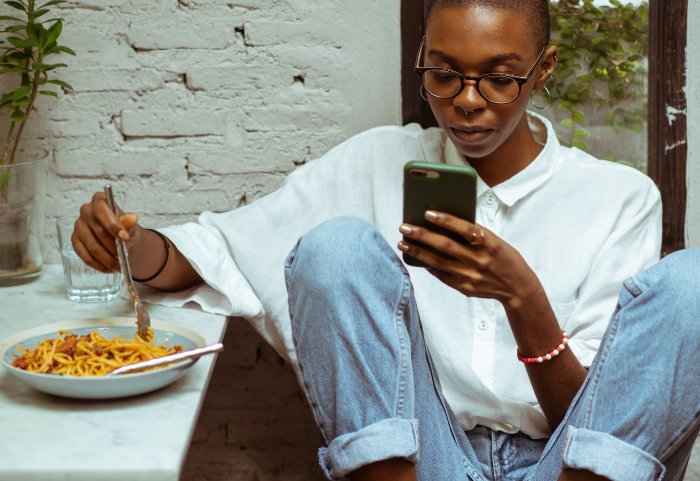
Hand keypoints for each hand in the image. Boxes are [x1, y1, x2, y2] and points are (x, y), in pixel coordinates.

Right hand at [72, 192, 142, 273]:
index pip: (102, 211)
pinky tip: (109, 268)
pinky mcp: (75, 241)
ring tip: (119, 266)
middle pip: (98, 231)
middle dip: (113, 246)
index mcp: (99, 200)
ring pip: (92, 246)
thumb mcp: (131, 226)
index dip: (113, 225)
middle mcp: (86, 211)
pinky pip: (85, 256)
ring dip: (107, 259)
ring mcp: (78, 226)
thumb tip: (132, 218)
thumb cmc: (125, 228)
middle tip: (124, 256)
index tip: (125, 238)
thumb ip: (130, 223)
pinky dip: (99, 265)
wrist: (121, 238)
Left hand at [397, 210, 539, 308]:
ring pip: (438, 262)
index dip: (446, 220)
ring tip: (403, 242)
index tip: (427, 213)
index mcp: (490, 244)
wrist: (517, 287)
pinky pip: (441, 275)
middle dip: (422, 235)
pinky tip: (416, 258)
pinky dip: (428, 265)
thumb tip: (445, 222)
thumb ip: (474, 233)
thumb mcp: (495, 241)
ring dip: (418, 252)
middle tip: (404, 227)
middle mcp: (479, 260)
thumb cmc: (504, 257)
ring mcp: (470, 276)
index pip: (465, 229)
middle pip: (445, 246)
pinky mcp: (464, 288)